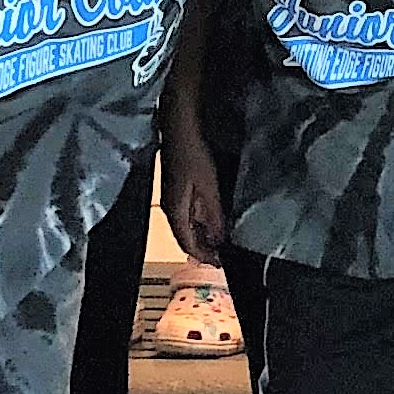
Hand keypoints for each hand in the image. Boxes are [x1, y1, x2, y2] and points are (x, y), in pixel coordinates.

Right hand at [163, 126, 228, 259]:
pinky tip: (215, 220)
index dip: (203, 256)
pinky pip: (190, 212)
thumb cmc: (193, 155)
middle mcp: (171, 207)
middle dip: (203, 248)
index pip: (187, 243)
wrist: (180, 128)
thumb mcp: (208, 187)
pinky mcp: (179, 187)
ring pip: (188, 225)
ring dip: (204, 235)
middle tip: (222, 256)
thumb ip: (214, 215)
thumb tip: (219, 240)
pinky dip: (202, 221)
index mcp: (175, 211)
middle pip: (186, 236)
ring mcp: (173, 197)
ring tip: (222, 242)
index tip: (219, 265)